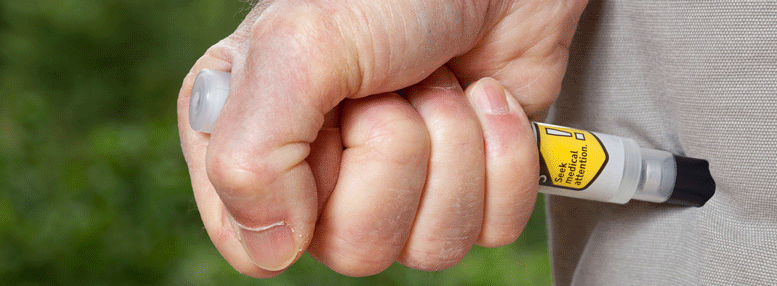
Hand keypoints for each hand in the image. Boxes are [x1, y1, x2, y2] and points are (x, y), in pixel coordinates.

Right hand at [177, 0, 586, 277]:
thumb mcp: (299, 49)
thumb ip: (251, 157)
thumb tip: (271, 253)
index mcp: (251, 140)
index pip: (253, 242)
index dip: (300, 197)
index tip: (330, 124)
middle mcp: (321, 175)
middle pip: (355, 248)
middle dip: (396, 154)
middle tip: (395, 89)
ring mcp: (399, 189)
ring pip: (429, 248)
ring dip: (453, 150)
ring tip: (439, 85)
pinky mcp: (469, 189)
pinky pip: (491, 230)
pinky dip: (503, 157)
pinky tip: (485, 98)